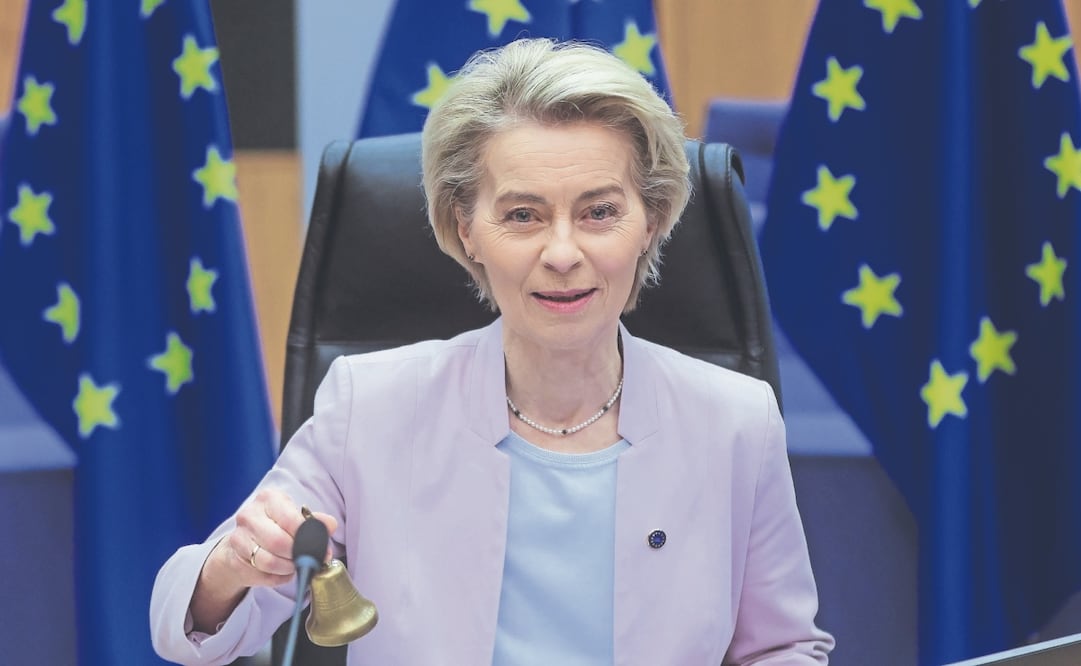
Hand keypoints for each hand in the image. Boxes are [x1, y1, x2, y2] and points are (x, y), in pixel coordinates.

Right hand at [190, 488, 338, 631]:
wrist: (242, 542)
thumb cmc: (274, 526)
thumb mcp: (295, 517)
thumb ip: (314, 521)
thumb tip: (330, 525)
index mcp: (268, 499)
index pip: (291, 519)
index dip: (308, 537)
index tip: (321, 548)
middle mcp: (249, 516)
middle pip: (278, 542)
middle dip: (298, 555)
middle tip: (309, 560)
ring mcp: (238, 538)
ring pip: (269, 561)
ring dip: (288, 568)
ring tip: (295, 565)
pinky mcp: (234, 559)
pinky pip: (262, 575)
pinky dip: (278, 577)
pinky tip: (283, 572)